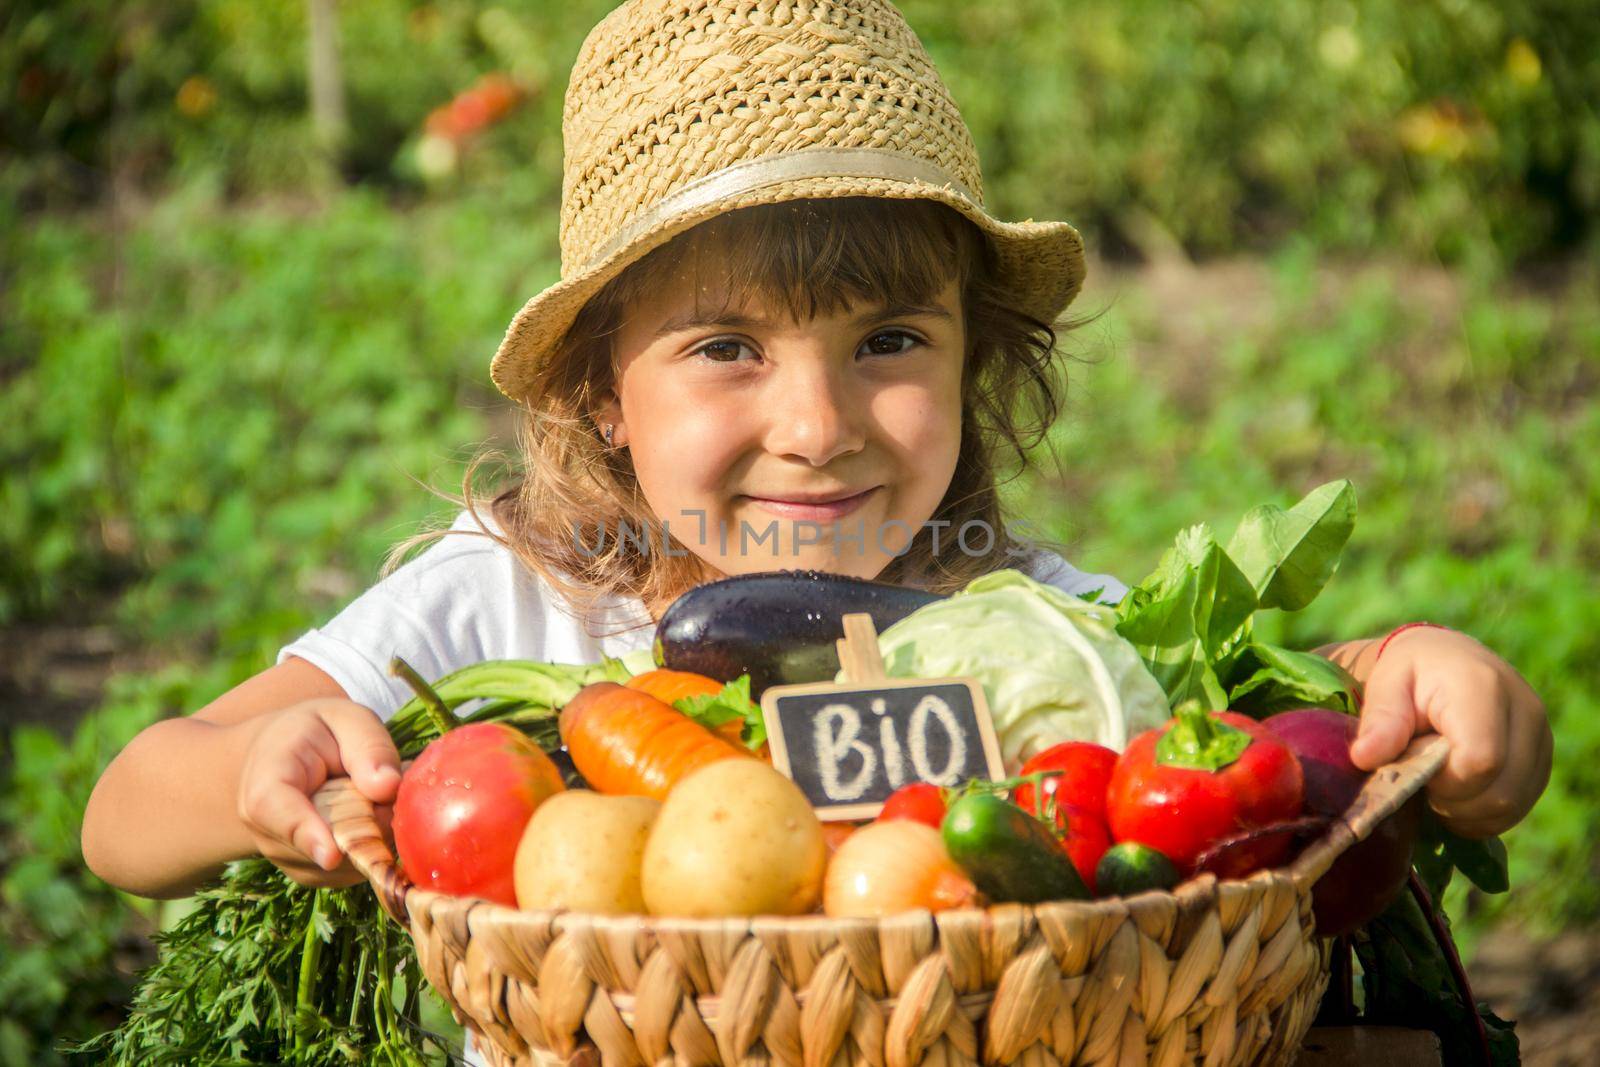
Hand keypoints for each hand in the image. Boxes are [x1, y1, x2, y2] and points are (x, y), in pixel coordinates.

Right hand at [236, 698, 401, 886]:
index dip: (307, 834)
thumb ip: (368, 745)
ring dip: (376, 833)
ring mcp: (289, 858)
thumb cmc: (316, 732)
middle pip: (331, 843)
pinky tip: (365, 816)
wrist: (282, 756)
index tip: (331, 855)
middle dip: (372, 822)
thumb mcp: (344, 717)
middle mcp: (268, 832)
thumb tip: (389, 787)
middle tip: (387, 785)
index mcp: (267, 784)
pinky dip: (373, 845)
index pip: (279, 814)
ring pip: (348, 862)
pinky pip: (355, 869)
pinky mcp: (312, 873)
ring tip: (369, 795)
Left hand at [1350, 626, 1551, 837]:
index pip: (1480, 760)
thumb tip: (1364, 757)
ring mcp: (1541, 736)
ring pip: (1512, 804)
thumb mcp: (1385, 685)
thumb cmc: (1410, 673)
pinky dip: (1484, 813)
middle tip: (1424, 783)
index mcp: (1484, 688)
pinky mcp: (1543, 758)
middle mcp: (1525, 711)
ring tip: (1438, 786)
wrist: (1448, 659)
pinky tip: (1458, 793)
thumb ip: (1380, 720)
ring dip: (1468, 813)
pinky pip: (1519, 806)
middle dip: (1454, 803)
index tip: (1416, 769)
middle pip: (1501, 792)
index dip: (1444, 782)